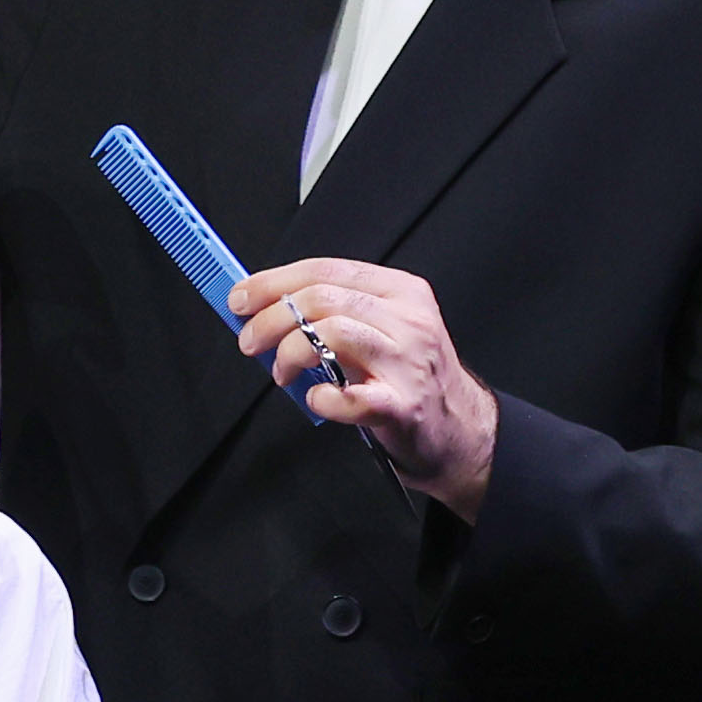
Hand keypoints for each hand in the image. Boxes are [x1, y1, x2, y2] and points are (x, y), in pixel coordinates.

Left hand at [228, 254, 500, 516]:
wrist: (459, 431)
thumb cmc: (409, 379)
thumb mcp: (381, 330)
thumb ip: (334, 314)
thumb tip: (265, 306)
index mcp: (401, 291)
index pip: (326, 270)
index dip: (274, 282)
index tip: (241, 298)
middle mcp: (408, 319)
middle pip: (323, 299)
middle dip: (271, 318)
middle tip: (250, 341)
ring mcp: (408, 362)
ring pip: (331, 334)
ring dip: (290, 353)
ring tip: (282, 373)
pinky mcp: (403, 405)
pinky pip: (349, 396)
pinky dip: (321, 397)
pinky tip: (316, 398)